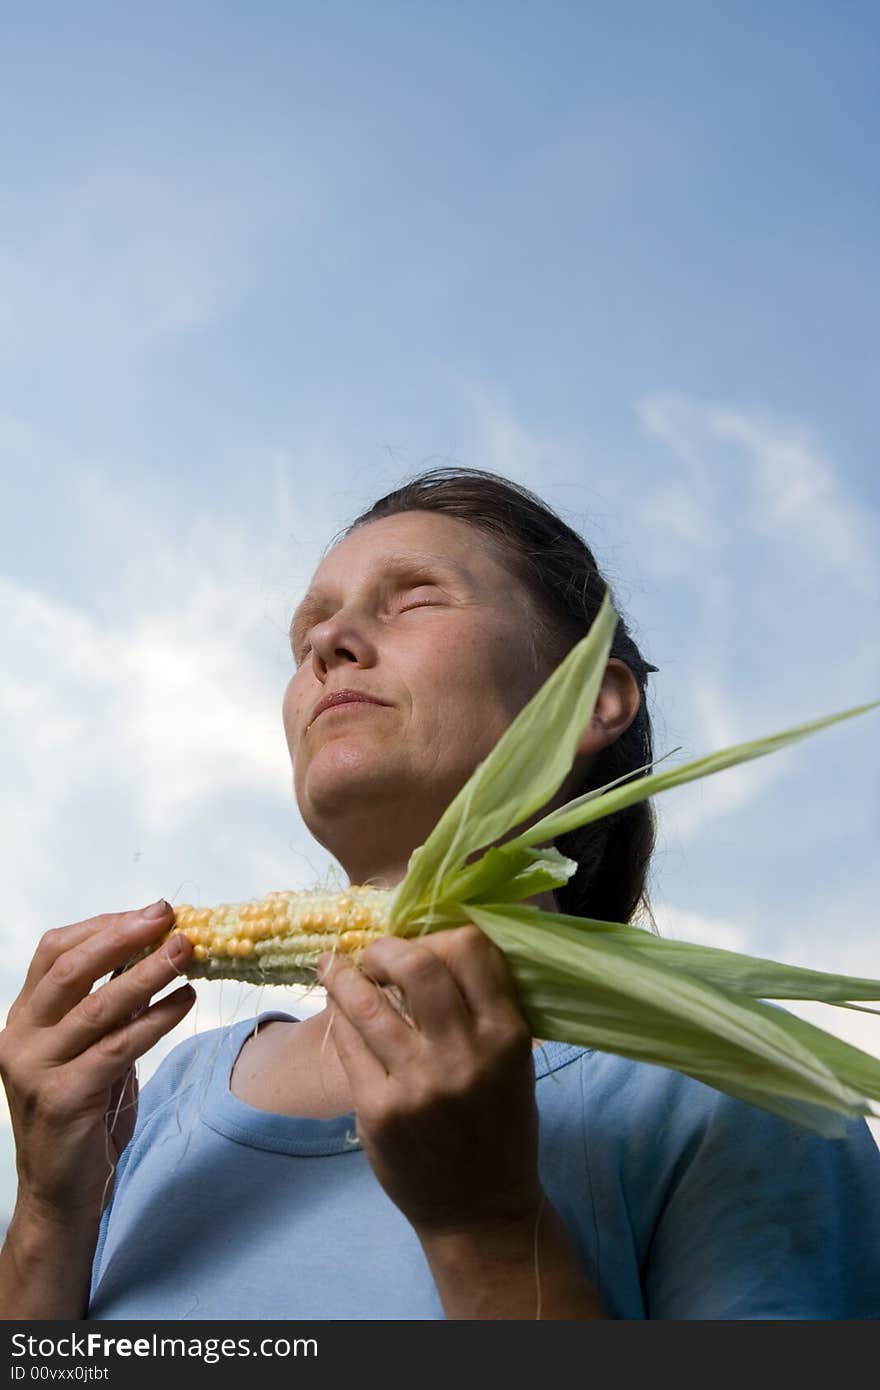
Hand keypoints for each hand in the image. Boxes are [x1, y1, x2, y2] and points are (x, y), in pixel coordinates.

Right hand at [0, 901, 194, 1227]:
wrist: (61, 1192)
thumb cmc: (83, 1112)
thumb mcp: (90, 1047)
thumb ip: (110, 1003)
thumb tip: (157, 948)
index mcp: (22, 1019)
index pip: (53, 952)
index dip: (103, 926)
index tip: (151, 912)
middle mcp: (20, 1039)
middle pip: (70, 969)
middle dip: (122, 936)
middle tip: (168, 916)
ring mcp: (37, 1070)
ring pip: (98, 1006)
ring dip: (148, 972)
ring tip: (188, 950)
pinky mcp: (65, 1099)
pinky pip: (118, 1047)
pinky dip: (156, 1019)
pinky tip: (186, 1001)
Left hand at [318, 924, 541, 1237]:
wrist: (481, 1210)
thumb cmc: (499, 1125)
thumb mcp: (512, 1061)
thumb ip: (483, 1008)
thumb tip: (432, 945)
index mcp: (506, 1035)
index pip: (473, 949)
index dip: (440, 932)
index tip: (420, 940)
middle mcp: (465, 1055)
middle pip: (418, 965)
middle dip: (386, 948)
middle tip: (374, 954)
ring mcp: (418, 1084)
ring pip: (368, 1004)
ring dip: (344, 976)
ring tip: (334, 967)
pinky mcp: (380, 1111)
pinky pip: (349, 1046)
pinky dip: (339, 1019)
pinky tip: (336, 1011)